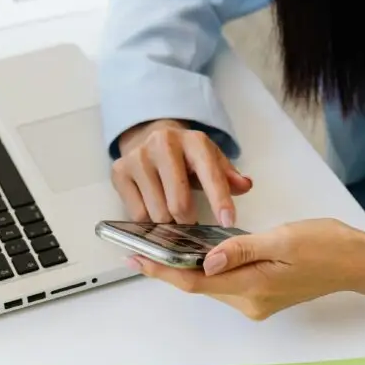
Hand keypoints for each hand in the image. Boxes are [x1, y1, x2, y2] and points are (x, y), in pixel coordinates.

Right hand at [112, 119, 252, 226]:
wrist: (148, 137)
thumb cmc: (185, 156)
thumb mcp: (210, 160)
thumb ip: (229, 176)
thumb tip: (245, 185)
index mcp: (193, 141)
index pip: (210, 174)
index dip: (220, 200)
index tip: (227, 222)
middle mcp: (164, 144)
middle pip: (179, 202)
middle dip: (188, 221)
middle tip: (191, 226)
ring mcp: (138, 157)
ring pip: (157, 212)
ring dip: (168, 223)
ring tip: (172, 217)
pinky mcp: (119, 171)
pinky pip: (137, 213)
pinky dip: (149, 222)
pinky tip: (154, 211)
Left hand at [127, 219, 364, 320]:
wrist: (358, 261)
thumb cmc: (327, 245)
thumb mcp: (281, 238)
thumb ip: (241, 249)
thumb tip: (206, 260)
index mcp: (254, 287)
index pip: (196, 281)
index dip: (163, 271)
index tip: (138, 259)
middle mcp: (252, 301)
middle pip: (199, 285)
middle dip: (170, 268)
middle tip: (142, 248)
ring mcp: (258, 300)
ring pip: (212, 284)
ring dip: (189, 267)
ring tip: (163, 246)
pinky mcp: (264, 294)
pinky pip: (228, 282)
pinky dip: (211, 268)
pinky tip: (199, 252)